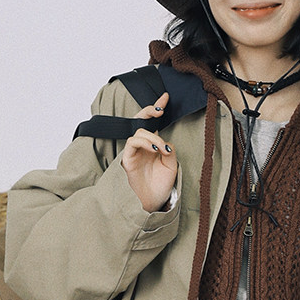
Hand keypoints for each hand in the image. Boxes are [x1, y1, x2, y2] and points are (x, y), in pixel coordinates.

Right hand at [120, 92, 177, 211]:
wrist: (154, 202)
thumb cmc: (161, 185)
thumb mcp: (171, 165)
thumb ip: (169, 150)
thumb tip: (165, 141)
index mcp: (153, 145)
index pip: (154, 123)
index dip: (157, 108)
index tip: (165, 98)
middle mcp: (143, 146)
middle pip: (141, 121)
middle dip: (149, 110)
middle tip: (159, 108)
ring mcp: (135, 151)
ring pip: (139, 132)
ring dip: (153, 137)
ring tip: (161, 149)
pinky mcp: (128, 158)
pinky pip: (133, 142)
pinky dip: (144, 142)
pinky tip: (154, 149)